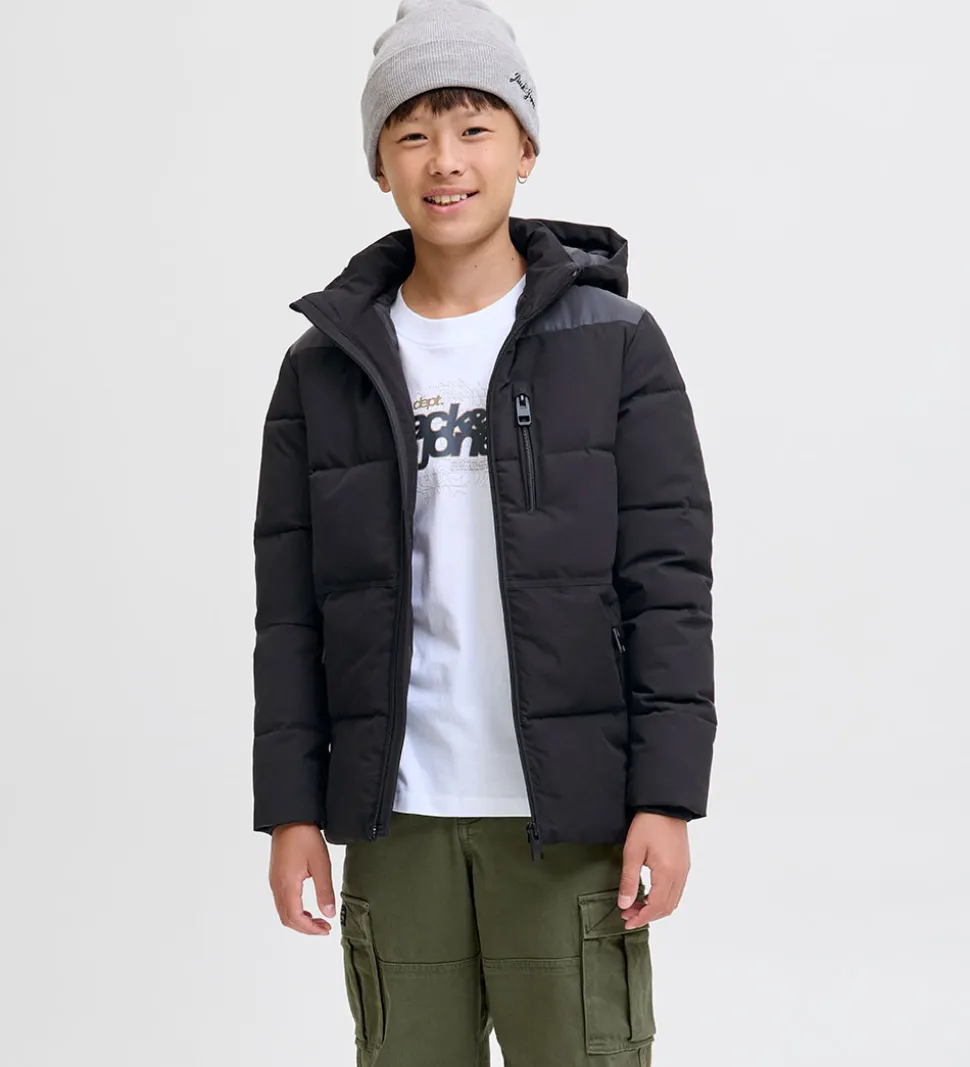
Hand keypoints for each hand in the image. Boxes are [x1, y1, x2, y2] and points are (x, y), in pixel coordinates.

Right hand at [268, 822, 335, 935]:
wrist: (290, 818)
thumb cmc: (305, 837)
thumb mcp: (321, 864)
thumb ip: (324, 891)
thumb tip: (329, 914)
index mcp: (287, 885)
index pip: (295, 918)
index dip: (310, 929)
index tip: (326, 930)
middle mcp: (277, 886)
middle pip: (287, 919)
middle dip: (306, 928)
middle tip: (324, 928)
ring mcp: (275, 882)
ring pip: (283, 912)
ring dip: (300, 920)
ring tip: (318, 920)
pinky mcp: (276, 877)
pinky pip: (282, 902)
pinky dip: (295, 911)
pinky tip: (308, 908)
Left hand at [617, 812, 689, 928]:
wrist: (665, 805)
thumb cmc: (647, 825)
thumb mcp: (632, 852)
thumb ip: (628, 880)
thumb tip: (624, 904)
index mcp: (667, 873)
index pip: (656, 907)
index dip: (641, 918)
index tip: (627, 922)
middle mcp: (680, 875)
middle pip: (666, 907)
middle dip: (647, 915)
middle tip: (627, 915)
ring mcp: (684, 870)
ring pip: (673, 901)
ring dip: (655, 908)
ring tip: (635, 906)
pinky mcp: (684, 864)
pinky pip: (676, 890)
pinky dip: (663, 898)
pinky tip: (648, 894)